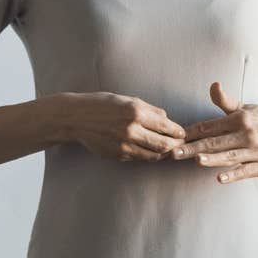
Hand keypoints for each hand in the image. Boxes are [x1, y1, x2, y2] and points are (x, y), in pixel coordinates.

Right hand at [54, 92, 184, 162]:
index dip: (178, 132)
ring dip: (163, 154)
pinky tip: (150, 151)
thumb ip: (149, 110)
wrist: (76, 118)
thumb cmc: (102, 104)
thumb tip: (167, 119)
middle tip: (179, 144)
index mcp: (135, 111)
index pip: (166, 127)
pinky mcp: (118, 155)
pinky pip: (139, 158)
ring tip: (167, 150)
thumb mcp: (126, 100)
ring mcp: (124, 145)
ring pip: (153, 155)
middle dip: (175, 146)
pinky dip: (148, 155)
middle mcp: (131, 129)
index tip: (182, 133)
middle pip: (164, 145)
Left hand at [170, 83, 257, 182]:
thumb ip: (225, 101)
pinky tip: (219, 178)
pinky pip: (245, 171)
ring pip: (230, 156)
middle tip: (174, 152)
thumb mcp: (245, 108)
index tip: (173, 138)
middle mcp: (247, 133)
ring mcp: (256, 150)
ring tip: (196, 160)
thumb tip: (213, 85)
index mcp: (239, 119)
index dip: (191, 132)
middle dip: (193, 147)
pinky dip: (233, 175)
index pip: (209, 126)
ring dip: (212, 159)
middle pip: (215, 142)